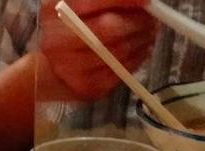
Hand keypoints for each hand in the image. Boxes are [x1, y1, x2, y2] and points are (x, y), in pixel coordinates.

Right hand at [39, 0, 156, 100]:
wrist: (53, 63)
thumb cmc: (72, 25)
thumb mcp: (82, 2)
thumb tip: (142, 0)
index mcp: (54, 10)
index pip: (92, 1)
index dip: (124, 0)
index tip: (147, 0)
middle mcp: (57, 41)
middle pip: (108, 29)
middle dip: (137, 22)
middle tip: (151, 19)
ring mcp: (69, 69)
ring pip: (118, 53)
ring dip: (140, 41)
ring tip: (147, 33)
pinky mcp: (85, 88)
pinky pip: (119, 73)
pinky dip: (136, 59)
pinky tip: (138, 50)